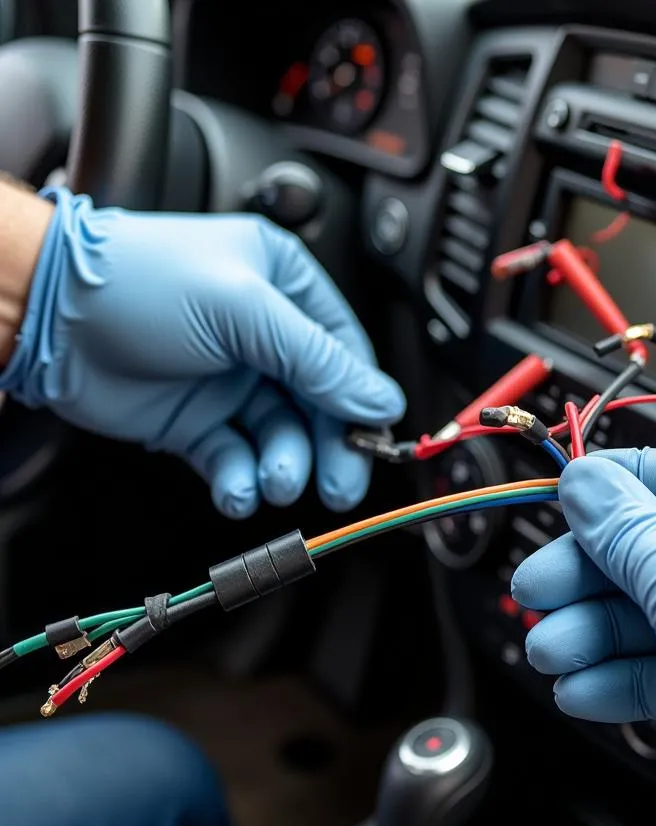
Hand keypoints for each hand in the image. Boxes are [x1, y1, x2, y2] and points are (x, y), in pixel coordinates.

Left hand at [0, 186, 404, 516]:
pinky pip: (237, 459)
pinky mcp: (199, 423)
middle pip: (320, 405)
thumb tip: (380, 400)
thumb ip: (319, 361)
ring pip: (283, 439)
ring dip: (285, 468)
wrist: (48, 314)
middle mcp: (263, 336)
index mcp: (284, 288)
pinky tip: (237, 488)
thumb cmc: (138, 280)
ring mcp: (231, 382)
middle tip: (337, 484)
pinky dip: (241, 481)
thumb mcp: (245, 309)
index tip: (372, 437)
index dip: (360, 399)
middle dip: (329, 448)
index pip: (344, 353)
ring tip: (274, 480)